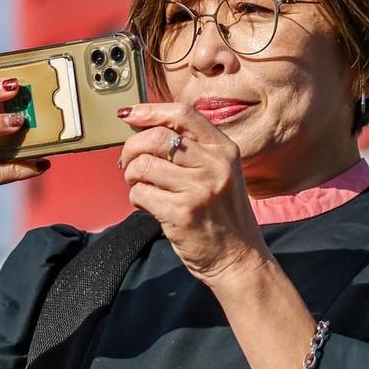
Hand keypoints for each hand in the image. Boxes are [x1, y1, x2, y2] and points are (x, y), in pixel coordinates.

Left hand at [120, 104, 267, 285]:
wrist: (239, 258)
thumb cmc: (224, 216)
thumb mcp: (221, 173)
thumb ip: (194, 150)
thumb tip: (145, 128)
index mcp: (224, 150)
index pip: (183, 114)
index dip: (150, 110)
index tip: (129, 114)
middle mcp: (214, 165)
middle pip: (156, 137)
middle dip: (132, 148)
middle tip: (128, 164)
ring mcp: (199, 188)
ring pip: (143, 165)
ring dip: (132, 176)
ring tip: (141, 186)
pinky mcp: (182, 212)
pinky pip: (140, 193)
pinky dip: (136, 199)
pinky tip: (148, 205)